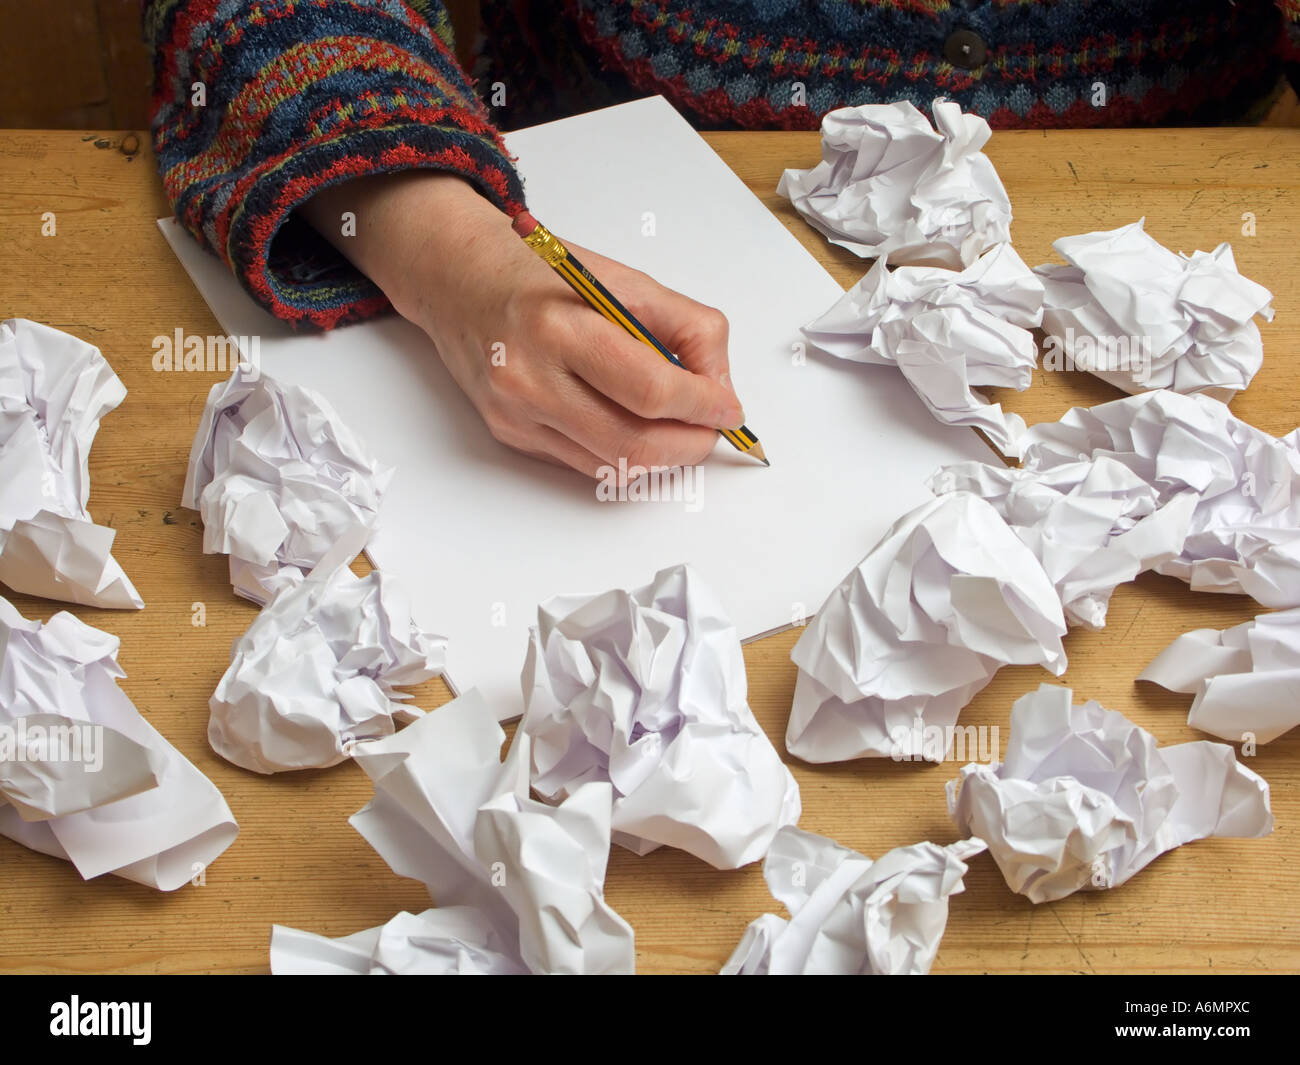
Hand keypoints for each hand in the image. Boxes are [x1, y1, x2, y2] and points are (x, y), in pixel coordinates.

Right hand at [300, 171, 743, 477]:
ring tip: (681, 428)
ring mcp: (516, 415)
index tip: (729, 408)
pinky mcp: (510, 436)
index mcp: (560, 327)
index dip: (703, 406)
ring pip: (613, 466)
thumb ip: (685, 326)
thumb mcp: (622, 278)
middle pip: (634, 443)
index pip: (650, 389)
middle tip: (713, 429)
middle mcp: (530, 378)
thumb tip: (719, 387)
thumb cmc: (539, 275)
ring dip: (663, 457)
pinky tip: (636, 426)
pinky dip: (626, 455)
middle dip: (690, 444)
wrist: (457, 280)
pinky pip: (587, 465)